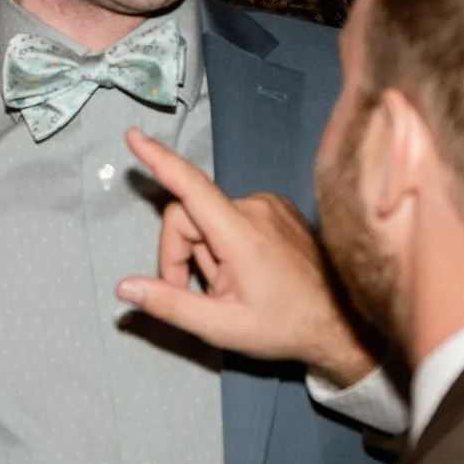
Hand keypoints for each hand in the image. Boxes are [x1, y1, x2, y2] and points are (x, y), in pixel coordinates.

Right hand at [111, 130, 378, 387]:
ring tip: (232, 287)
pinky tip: (245, 273)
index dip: (158, 160)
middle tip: (197, 295)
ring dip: (206, 253)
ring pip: (207, 218)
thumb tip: (125, 287)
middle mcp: (256, 207)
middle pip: (188, 215)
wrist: (338, 323)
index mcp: (241, 233)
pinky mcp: (277, 208)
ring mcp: (270, 204)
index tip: (134, 137)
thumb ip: (169, 304)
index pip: (190, 187)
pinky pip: (230, 217)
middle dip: (181, 255)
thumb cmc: (282, 326)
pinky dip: (224, 243)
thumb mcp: (220, 326)